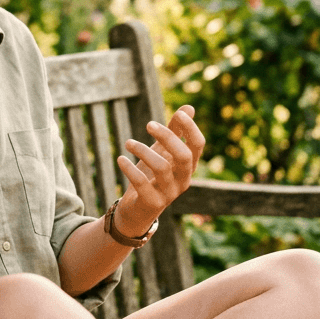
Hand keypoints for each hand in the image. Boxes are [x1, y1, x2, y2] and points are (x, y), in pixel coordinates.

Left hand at [114, 105, 204, 236]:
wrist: (137, 210)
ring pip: (161, 168)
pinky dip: (130, 169)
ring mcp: (169, 194)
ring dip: (142, 150)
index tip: (178, 114)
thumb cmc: (152, 176)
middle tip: (148, 124)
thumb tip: (190, 108)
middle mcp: (183, 180)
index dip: (191, 128)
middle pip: (183, 156)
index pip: (198, 145)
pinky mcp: (152, 203)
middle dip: (167, 137)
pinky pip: (142, 183)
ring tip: (128, 142)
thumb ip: (175, 131)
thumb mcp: (163, 152)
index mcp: (188, 166)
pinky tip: (120, 159)